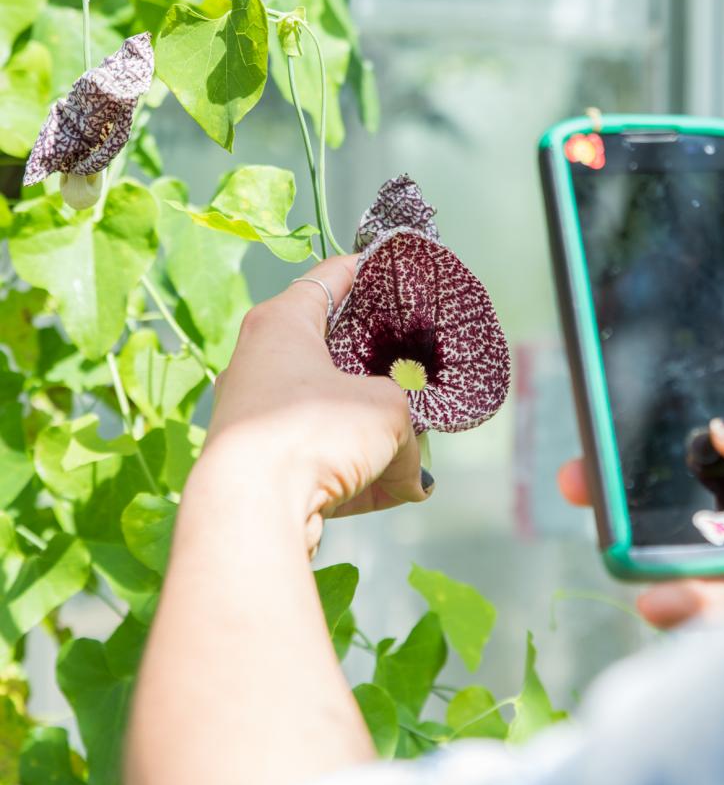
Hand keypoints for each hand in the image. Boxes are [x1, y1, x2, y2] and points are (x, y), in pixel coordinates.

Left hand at [198, 254, 430, 554]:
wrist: (250, 512)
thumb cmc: (314, 432)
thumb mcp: (387, 413)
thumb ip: (409, 433)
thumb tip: (412, 478)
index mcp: (282, 324)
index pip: (330, 279)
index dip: (367, 272)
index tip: (394, 272)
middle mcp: (258, 362)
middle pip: (326, 351)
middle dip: (373, 366)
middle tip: (412, 367)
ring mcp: (252, 416)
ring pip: (324, 411)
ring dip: (368, 429)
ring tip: (412, 448)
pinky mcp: (255, 464)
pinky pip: (315, 457)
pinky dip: (352, 470)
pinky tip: (393, 492)